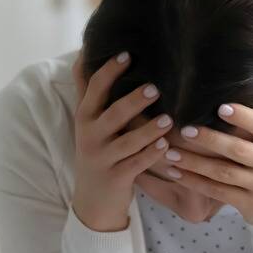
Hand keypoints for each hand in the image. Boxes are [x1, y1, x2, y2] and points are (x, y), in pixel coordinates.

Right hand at [70, 51, 173, 231]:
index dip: (109, 71)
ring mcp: (103, 158)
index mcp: (85, 117)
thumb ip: (89, 91)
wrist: (92, 200)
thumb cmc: (98, 151)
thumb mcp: (89, 122)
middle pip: (112, 114)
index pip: (94, 88)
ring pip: (127, 141)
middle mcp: (90, 136)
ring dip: (148, 130)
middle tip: (155, 88)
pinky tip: (165, 146)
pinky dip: (150, 155)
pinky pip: (136, 164)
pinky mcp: (116, 178)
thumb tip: (84, 52)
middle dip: (133, 101)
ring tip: (168, 119)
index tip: (128, 54)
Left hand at [151, 68, 252, 225]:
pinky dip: (194, 183)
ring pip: (224, 173)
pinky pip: (217, 192)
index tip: (220, 107)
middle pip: (240, 151)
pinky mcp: (249, 205)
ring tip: (171, 151)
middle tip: (185, 129)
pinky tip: (175, 172)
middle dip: (210, 140)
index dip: (244, 117)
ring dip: (195, 162)